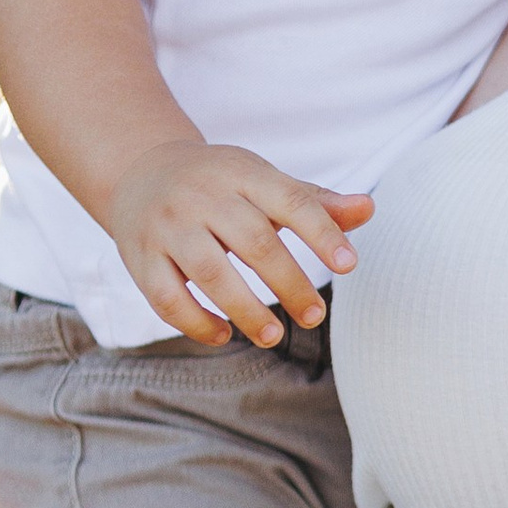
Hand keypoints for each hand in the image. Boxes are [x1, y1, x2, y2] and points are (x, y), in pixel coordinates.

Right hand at [105, 143, 374, 347]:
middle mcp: (202, 195)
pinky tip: (224, 335)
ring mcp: (167, 226)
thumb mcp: (265, 182)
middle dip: (289, 283)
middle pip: (254, 242)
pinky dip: (196, 322)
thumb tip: (368, 210)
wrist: (140, 170)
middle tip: (315, 316)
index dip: (322, 233)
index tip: (350, 265)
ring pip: (209, 272)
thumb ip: (316, 203)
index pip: (290, 200)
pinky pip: (166, 297)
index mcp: (242, 172)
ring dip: (245, 310)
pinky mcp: (139, 257)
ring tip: (274, 337)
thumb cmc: (221, 183)